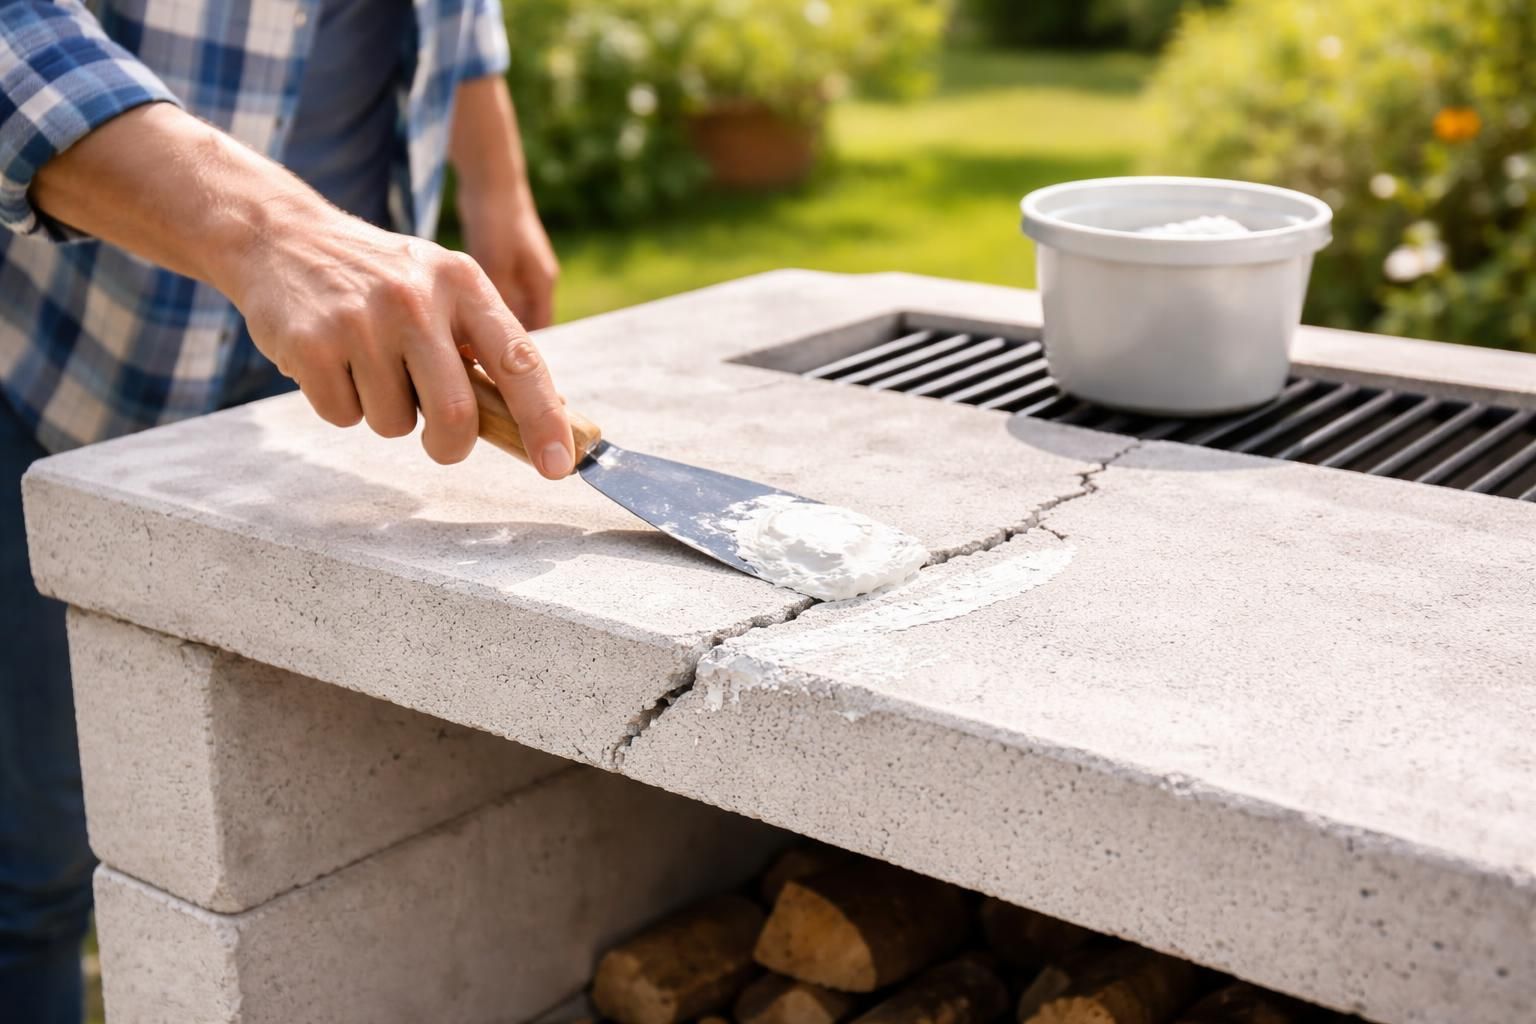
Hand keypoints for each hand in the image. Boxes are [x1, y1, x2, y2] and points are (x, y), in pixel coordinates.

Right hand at [227, 197, 573, 474]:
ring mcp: (361, 321)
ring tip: (366, 365)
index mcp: (462, 281)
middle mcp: (415, 298)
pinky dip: (340, 405)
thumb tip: (546, 415)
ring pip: (393, 423)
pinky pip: (343, 416)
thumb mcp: (439, 287)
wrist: (280, 236)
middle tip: (441, 442)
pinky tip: (331, 362)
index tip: (559, 464)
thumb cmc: (377, 279)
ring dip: (384, 414)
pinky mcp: (311, 344)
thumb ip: (483, 345)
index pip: (519, 360)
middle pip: (455, 415)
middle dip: (451, 446)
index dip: (543, 419)